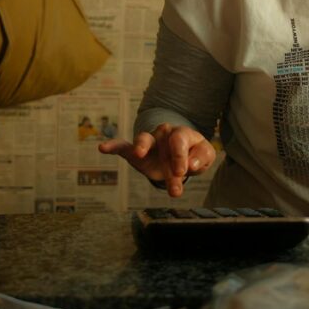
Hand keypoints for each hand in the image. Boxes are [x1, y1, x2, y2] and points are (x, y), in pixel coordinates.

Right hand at [98, 123, 215, 196]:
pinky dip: (113, 146)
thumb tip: (190, 165)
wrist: (179, 159)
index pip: (181, 140)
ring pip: (143, 139)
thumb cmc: (193, 154)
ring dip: (142, 148)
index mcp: (182, 134)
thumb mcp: (205, 156)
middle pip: (165, 141)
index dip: (182, 156)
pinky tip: (103, 147)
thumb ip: (202, 158)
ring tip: (139, 154)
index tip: (183, 172)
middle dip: (172, 158)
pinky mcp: (135, 153)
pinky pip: (123, 147)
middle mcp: (164, 133)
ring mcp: (149, 142)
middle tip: (177, 174)